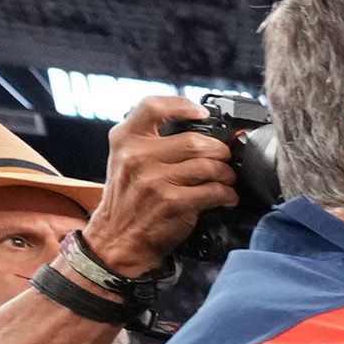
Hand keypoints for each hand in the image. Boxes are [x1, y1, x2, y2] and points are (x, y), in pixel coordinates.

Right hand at [82, 95, 239, 275]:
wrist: (115, 238)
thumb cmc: (128, 199)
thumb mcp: (125, 159)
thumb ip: (151, 141)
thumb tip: (198, 130)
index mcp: (125, 139)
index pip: (152, 106)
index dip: (182, 105)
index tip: (202, 113)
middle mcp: (137, 156)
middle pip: (196, 141)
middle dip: (219, 152)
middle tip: (223, 160)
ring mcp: (155, 179)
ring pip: (210, 166)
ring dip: (227, 174)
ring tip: (226, 179)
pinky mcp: (173, 202)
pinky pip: (214, 191)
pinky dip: (227, 194)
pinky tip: (225, 197)